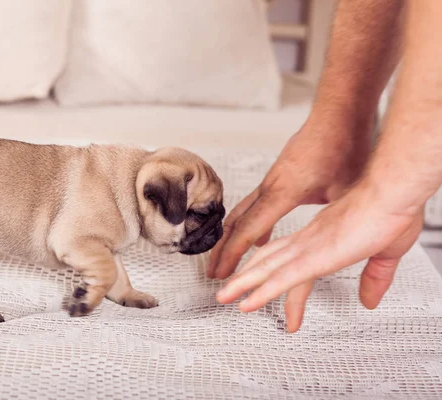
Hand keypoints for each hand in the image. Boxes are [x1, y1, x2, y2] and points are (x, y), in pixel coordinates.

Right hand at [207, 118, 370, 278]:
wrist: (339, 114)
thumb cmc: (344, 146)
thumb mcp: (346, 191)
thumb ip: (336, 221)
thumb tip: (343, 246)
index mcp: (283, 192)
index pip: (249, 230)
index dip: (233, 254)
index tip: (223, 272)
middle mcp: (270, 186)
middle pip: (235, 223)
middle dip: (221, 250)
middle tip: (213, 271)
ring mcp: (271, 180)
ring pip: (241, 213)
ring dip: (231, 237)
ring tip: (225, 257)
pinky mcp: (277, 177)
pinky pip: (254, 205)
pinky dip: (248, 225)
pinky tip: (258, 238)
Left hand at [216, 182, 423, 332]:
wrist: (395, 191)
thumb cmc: (393, 211)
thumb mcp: (384, 252)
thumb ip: (373, 277)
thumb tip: (368, 301)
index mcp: (319, 236)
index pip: (289, 259)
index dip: (275, 276)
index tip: (267, 290)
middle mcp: (307, 240)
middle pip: (269, 261)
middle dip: (248, 278)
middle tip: (231, 293)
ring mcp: (307, 247)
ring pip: (266, 268)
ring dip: (243, 284)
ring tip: (222, 297)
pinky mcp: (313, 256)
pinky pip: (280, 279)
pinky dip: (262, 293)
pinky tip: (245, 304)